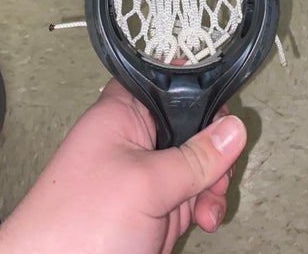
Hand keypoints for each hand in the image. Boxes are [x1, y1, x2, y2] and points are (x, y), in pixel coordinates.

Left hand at [0, 79, 246, 253]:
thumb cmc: (75, 225)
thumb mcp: (146, 185)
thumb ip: (193, 158)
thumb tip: (232, 130)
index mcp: (121, 115)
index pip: (164, 82)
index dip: (194, 88)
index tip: (224, 107)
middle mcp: (133, 141)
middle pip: (188, 127)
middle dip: (212, 150)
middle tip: (218, 171)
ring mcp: (143, 177)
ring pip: (194, 165)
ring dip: (211, 185)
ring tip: (209, 208)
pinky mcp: (151, 210)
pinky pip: (189, 196)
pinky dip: (203, 207)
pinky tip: (204, 221)